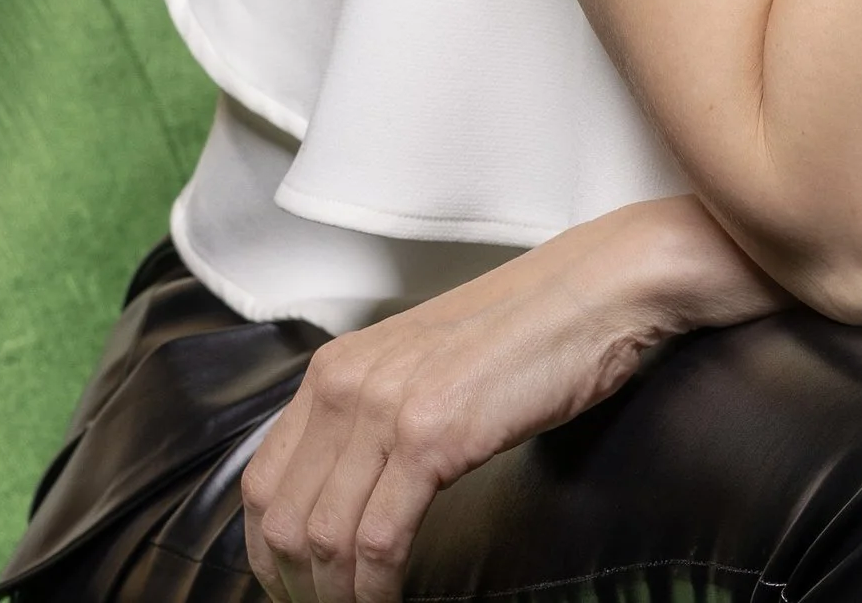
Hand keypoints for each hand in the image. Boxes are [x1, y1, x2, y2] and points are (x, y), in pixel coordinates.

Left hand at [242, 197, 780, 602]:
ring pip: (323, 538)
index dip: (267, 553)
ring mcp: (388, 406)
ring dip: (335, 596)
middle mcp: (348, 382)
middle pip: (282, 518)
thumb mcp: (427, 363)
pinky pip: (379, 540)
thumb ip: (377, 411)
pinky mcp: (432, 435)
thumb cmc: (527, 330)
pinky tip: (391, 601)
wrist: (598, 290)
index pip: (263, 481)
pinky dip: (376, 589)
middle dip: (297, 586)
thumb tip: (350, 491)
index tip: (294, 588)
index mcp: (339, 365)